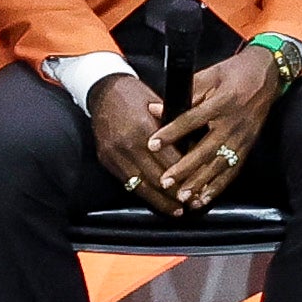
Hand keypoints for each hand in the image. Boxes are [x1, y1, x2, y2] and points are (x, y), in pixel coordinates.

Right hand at [84, 74, 183, 208]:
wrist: (103, 90)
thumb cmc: (135, 95)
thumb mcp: (159, 105)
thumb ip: (174, 128)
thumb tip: (195, 151)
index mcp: (144, 128)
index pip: (169, 160)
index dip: (185, 176)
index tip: (199, 187)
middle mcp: (128, 144)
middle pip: (156, 177)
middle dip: (176, 194)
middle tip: (193, 203)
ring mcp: (115, 154)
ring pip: (141, 186)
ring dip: (161, 201)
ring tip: (177, 210)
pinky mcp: (107, 160)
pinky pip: (127, 183)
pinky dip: (143, 194)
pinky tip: (156, 201)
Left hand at [145, 47, 286, 214]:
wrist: (268, 74)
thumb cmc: (234, 72)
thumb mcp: (210, 74)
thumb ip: (184, 93)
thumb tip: (155, 109)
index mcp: (222, 102)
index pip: (192, 120)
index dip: (172, 132)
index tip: (153, 144)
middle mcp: (233, 123)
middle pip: (206, 149)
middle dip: (185, 168)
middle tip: (166, 181)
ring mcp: (242, 138)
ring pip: (219, 165)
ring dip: (201, 183)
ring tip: (183, 196)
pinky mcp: (248, 147)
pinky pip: (233, 170)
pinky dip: (219, 186)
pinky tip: (204, 198)